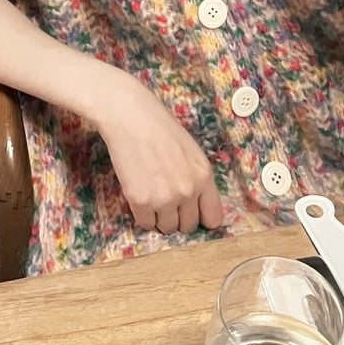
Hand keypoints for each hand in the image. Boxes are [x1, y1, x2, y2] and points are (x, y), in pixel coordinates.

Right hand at [92, 75, 223, 234]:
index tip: (192, 212)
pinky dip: (143, 215)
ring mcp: (164, 198)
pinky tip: (140, 194)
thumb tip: (198, 206)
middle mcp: (188, 191)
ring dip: (160, 217)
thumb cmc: (160, 128)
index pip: (213, 218)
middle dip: (178, 216)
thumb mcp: (191, 151)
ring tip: (152, 194)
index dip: (202, 216)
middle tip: (166, 199)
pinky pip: (146, 224)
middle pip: (188, 226)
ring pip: (168, 228)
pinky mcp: (141, 202)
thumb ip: (198, 179)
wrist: (130, 116)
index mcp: (204, 176)